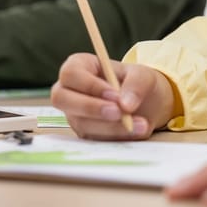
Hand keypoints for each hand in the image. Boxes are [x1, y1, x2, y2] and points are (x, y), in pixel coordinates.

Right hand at [50, 53, 175, 139]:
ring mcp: (74, 114)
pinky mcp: (84, 133)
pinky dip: (116, 137)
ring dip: (111, 126)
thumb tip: (126, 105)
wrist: (146, 104)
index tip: (115, 95)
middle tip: (118, 112)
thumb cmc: (137, 83)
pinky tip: (136, 131)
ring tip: (141, 123)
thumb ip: (136, 85)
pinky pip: (93, 138)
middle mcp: (69, 91)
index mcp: (78, 67)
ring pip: (80, 122)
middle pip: (61, 98)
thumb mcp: (143, 75)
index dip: (90, 85)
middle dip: (90, 107)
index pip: (71, 74)